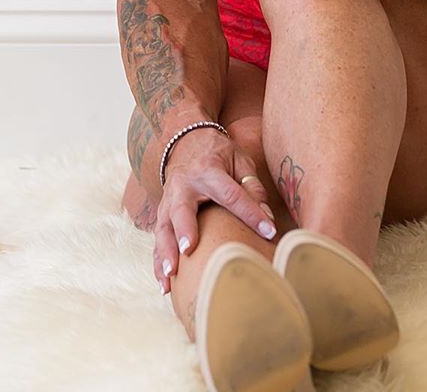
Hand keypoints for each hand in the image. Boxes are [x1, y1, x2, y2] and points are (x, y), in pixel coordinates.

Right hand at [151, 130, 276, 295]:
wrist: (185, 141)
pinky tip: (164, 285)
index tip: (269, 232)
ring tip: (171, 276)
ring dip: (166, 253)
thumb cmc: (218, 154)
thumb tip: (266, 217)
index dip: (251, 213)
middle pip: (182, 209)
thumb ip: (251, 186)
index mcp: (208, 171)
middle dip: (184, 230)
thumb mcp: (239, 160)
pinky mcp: (161, 214)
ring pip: (163, 228)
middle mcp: (184, 186)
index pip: (231, 194)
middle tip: (189, 249)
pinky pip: (157, 239)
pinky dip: (158, 262)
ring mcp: (168, 200)